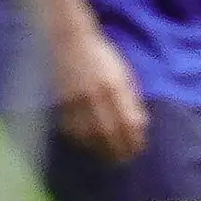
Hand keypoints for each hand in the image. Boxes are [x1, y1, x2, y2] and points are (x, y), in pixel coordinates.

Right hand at [46, 26, 147, 163]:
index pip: (128, 122)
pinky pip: (72, 128)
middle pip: (109, 133)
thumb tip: (139, 124)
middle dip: (118, 150)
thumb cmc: (100, 55)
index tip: (137, 149)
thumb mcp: (122, 72)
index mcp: (115, 87)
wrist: (69, 40)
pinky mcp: (61, 103)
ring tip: (106, 156)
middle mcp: (96, 96)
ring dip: (99, 149)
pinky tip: (87, 144)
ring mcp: (76, 101)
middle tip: (123, 159)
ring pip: (90, 135)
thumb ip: (131, 98)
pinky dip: (81, 140)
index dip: (133, 140)